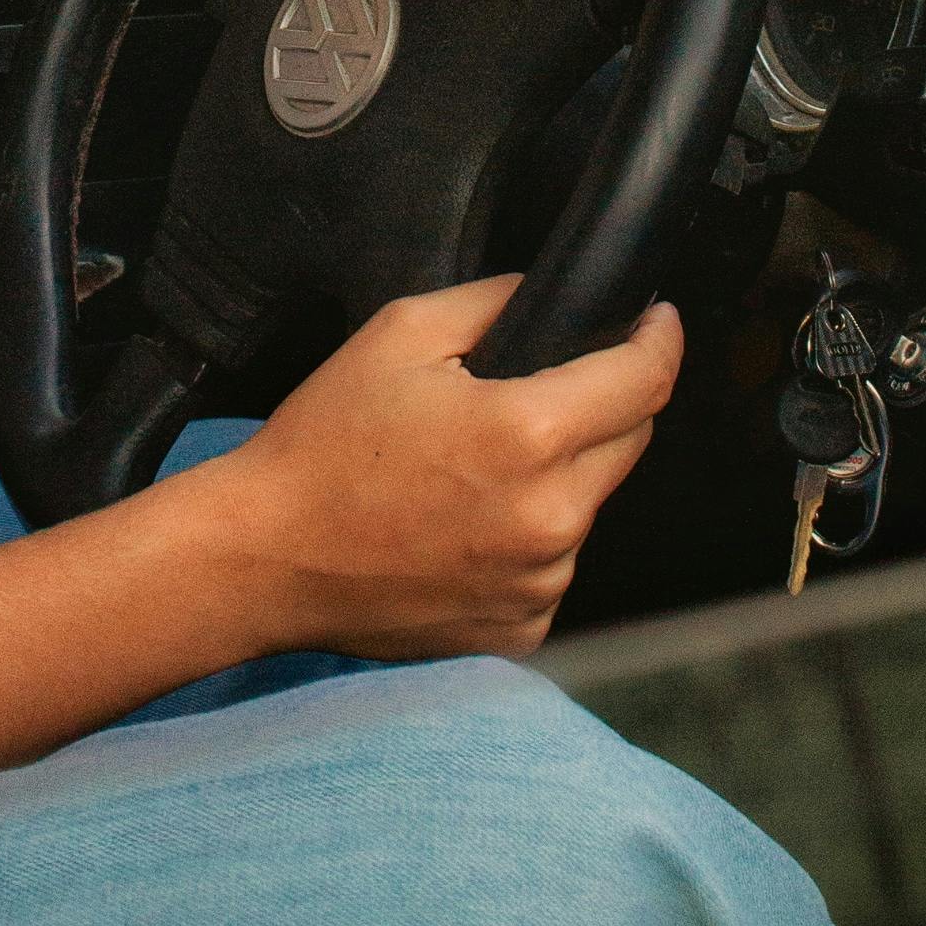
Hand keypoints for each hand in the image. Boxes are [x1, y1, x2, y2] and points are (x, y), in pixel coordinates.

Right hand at [212, 276, 676, 659]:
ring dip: (559, 479)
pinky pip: (554, 564)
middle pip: (630, 440)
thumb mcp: (401, 333)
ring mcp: (539, 581)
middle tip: (527, 397)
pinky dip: (528, 540)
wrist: (266, 556)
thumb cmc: (323, 447)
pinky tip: (464, 527)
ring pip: (590, 505)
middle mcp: (550, 516)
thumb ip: (494, 302)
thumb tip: (552, 298)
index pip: (645, 379)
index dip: (659, 339)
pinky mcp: (521, 627)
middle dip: (600, 406)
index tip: (656, 322)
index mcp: (529, 434)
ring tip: (473, 473)